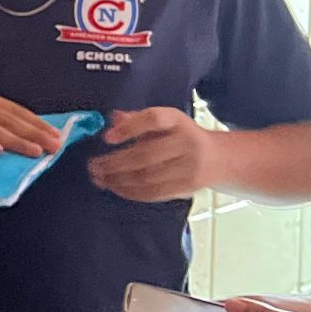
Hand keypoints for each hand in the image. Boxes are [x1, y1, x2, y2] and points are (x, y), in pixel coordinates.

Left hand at [91, 107, 214, 202]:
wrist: (218, 157)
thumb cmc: (180, 136)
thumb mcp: (164, 122)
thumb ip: (137, 119)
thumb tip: (113, 118)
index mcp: (177, 120)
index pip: (153, 120)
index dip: (129, 128)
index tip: (107, 138)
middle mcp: (187, 141)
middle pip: (145, 154)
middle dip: (114, 163)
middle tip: (93, 166)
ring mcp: (189, 166)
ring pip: (147, 177)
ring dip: (118, 180)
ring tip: (100, 178)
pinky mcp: (187, 186)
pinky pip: (154, 193)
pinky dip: (130, 192)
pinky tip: (115, 188)